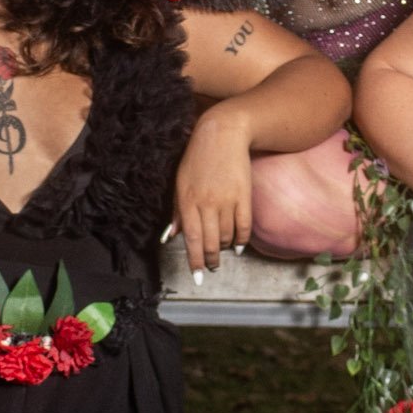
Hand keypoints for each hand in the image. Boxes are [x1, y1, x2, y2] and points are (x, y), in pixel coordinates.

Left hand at [170, 106, 253, 274]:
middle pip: (211, 243)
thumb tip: (169, 236)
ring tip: (222, 251)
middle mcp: (207, 204)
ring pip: (227, 237)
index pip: (192, 239)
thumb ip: (176, 211)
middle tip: (210, 268)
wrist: (222, 134)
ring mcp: (227, 200)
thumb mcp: (180, 182)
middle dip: (210, 260)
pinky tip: (238, 246)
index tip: (197, 277)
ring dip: (225, 249)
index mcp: (187, 201)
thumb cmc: (197, 158)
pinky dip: (241, 239)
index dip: (194, 261)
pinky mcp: (244, 196)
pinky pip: (244, 226)